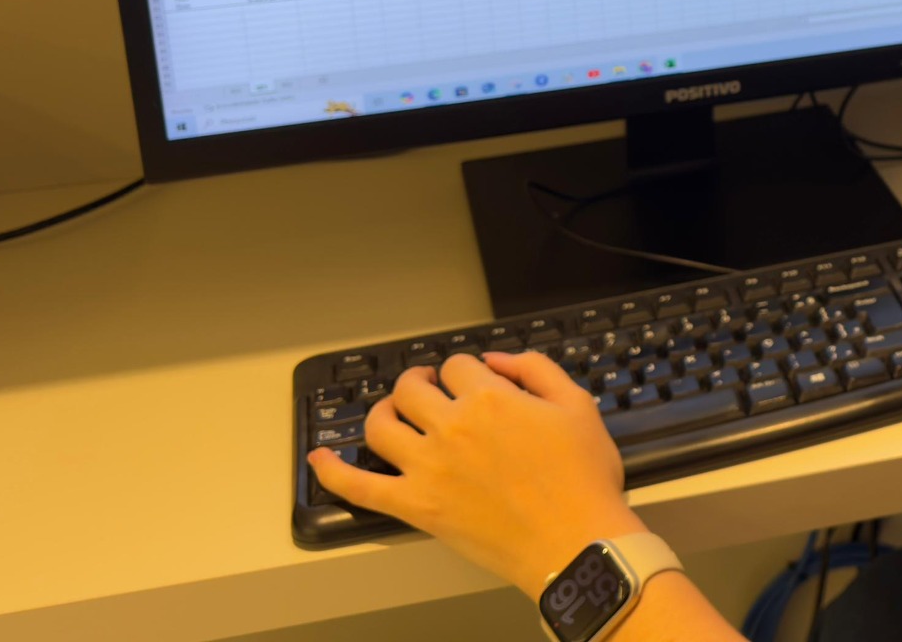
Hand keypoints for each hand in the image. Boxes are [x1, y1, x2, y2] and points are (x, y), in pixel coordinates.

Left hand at [308, 352, 642, 593]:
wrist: (574, 541)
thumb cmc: (582, 480)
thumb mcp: (578, 406)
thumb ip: (536, 369)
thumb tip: (498, 359)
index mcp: (490, 399)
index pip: (458, 365)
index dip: (466, 370)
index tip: (474, 381)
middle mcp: (451, 427)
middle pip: (412, 389)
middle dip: (418, 381)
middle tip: (426, 386)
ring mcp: (427, 468)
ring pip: (381, 426)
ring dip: (382, 411)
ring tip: (392, 412)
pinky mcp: (416, 507)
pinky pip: (359, 488)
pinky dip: (332, 472)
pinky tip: (319, 460)